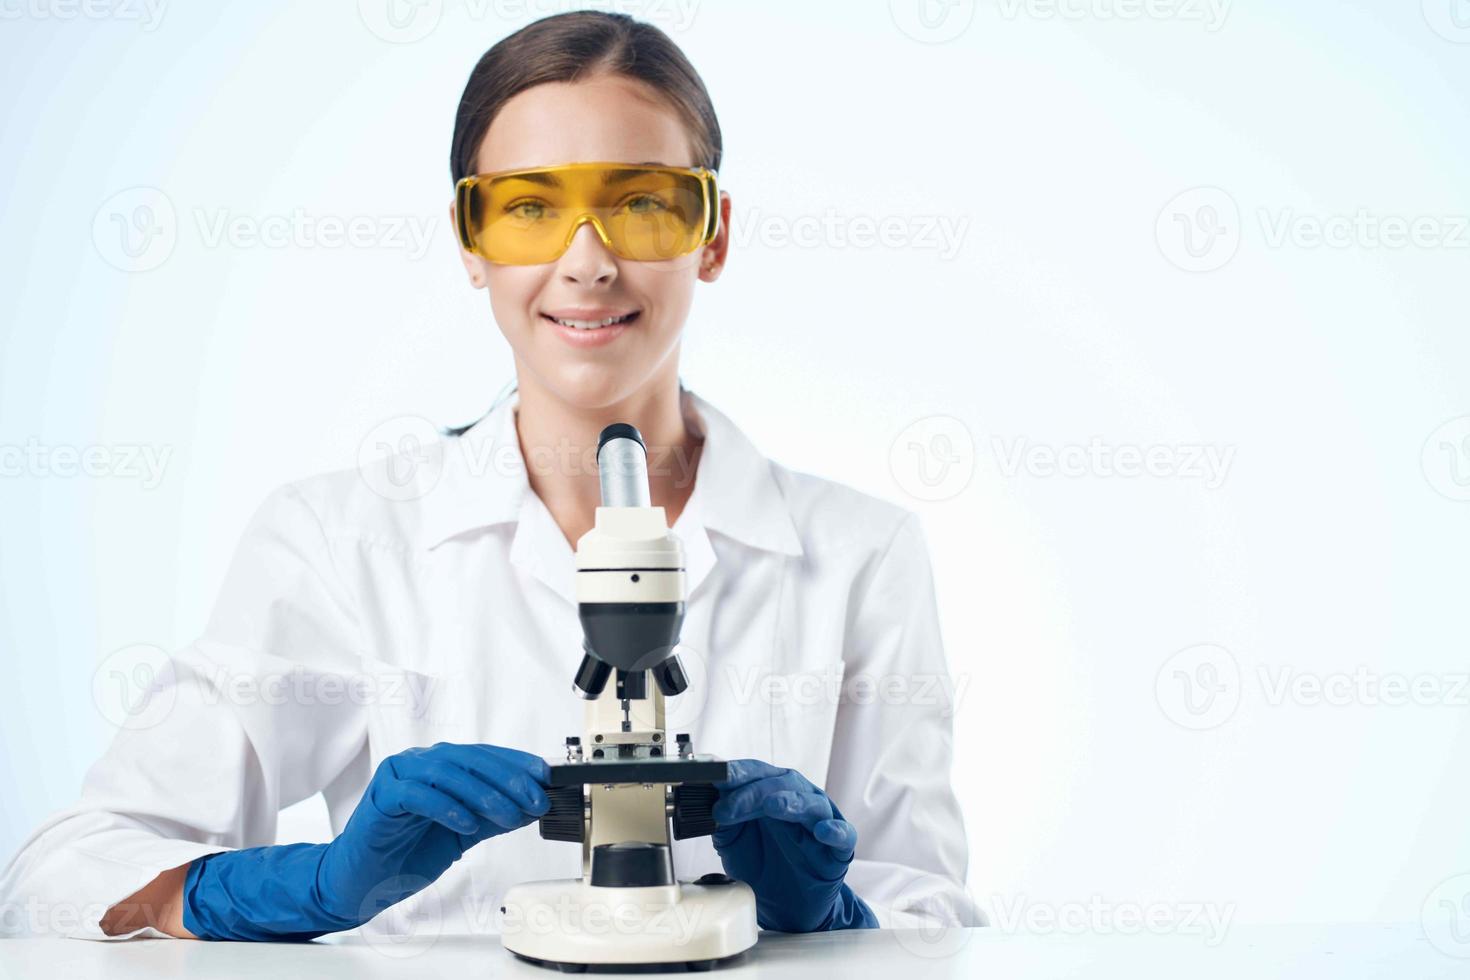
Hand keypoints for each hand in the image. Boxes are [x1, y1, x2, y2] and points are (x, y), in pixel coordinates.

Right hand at [182, 742, 549, 940]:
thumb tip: (531, 806)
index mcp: (438, 766)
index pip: (483, 756)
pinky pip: (418, 795)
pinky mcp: (382, 798)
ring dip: (483, 793)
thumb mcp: (463, 834)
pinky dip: (447, 807)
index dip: (516, 764)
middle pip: (468, 759)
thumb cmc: (408, 854)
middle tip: (533, 798)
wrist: (364, 884)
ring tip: (509, 815)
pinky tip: (468, 824)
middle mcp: (418, 764)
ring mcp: (398, 777)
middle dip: (507, 778)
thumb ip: (493, 817)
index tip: (545, 777)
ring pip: (446, 772)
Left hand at [711, 759, 876, 932]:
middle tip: (728, 808)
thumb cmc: (764, 866)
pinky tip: (822, 831)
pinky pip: (843, 835)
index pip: (757, 773)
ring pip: (812, 803)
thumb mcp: (733, 842)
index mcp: (773, 794)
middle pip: (782, 784)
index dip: (737, 773)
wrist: (786, 908)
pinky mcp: (838, 851)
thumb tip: (706, 798)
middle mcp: (799, 802)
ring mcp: (820, 824)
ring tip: (773, 806)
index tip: (715, 776)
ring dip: (791, 802)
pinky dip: (834, 831)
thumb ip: (723, 820)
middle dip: (752, 793)